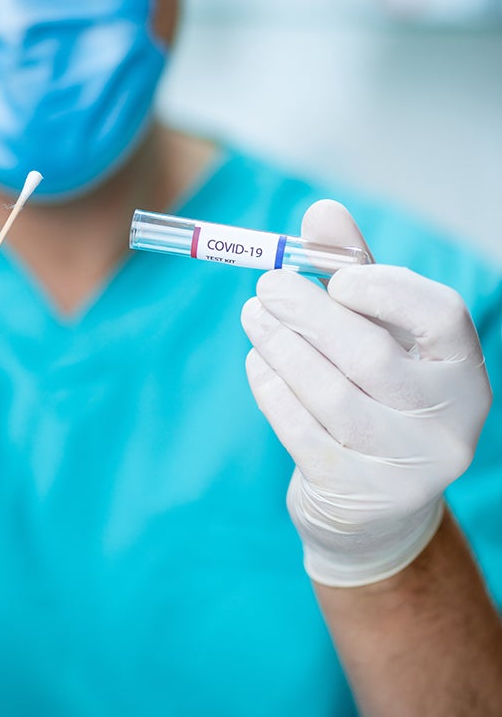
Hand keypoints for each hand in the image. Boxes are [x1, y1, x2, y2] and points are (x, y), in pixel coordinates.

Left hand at [241, 201, 492, 586]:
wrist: (373, 506)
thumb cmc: (376, 396)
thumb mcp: (377, 331)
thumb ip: (354, 272)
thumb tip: (322, 210)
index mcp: (463, 372)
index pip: (441, 316)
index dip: (384, 288)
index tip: (334, 276)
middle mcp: (448, 423)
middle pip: (371, 355)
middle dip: (308, 312)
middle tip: (267, 285)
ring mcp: (405, 466)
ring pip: (329, 394)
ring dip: (280, 346)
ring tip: (252, 316)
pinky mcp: (356, 493)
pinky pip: (301, 430)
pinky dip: (271, 389)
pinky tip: (258, 362)